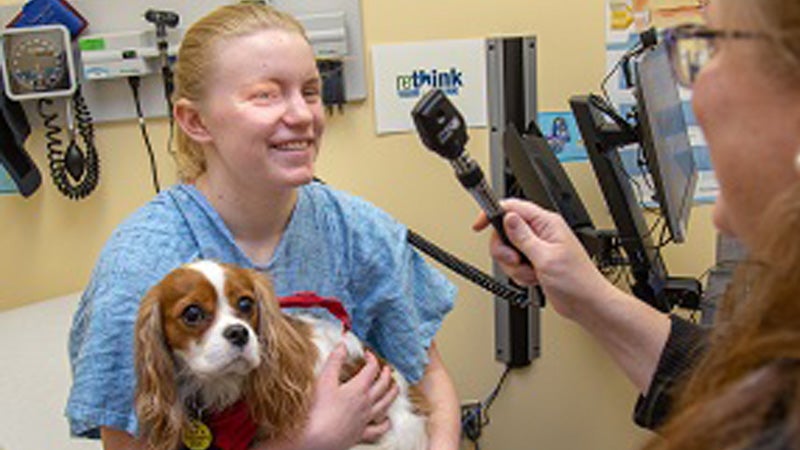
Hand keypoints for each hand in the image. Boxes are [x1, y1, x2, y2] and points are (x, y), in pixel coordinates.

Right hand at [298, 344, 398, 449]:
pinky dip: (385, 424)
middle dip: (386, 374)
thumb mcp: (324, 381)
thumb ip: (334, 361)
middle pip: (383, 385)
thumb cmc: (318, 410)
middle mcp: (366, 403)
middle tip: (386, 369)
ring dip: (392, 394)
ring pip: (385, 405)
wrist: (314, 438)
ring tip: (395, 387)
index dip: (371, 359)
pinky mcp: (360, 434)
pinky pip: (378, 429)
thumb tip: (343, 345)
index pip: (371, 369)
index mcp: (358, 388)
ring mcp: (365, 419)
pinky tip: (387, 421)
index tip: (368, 354)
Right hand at [473, 199, 615, 320]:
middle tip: (516, 261)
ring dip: (514, 267)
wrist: (586, 304)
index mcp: (547, 223)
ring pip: (508, 250)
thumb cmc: (577, 280)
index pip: (513, 208)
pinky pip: (514, 264)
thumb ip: (523, 237)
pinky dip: (519, 275)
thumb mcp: (546, 257)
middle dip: (505, 251)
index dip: (493, 214)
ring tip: (531, 273)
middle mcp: (541, 232)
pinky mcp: (535, 262)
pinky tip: (534, 278)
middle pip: (505, 232)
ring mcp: (537, 248)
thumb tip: (508, 218)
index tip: (479, 226)